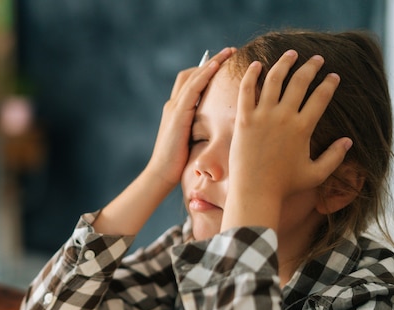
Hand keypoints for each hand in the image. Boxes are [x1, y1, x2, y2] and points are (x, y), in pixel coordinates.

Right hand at [146, 47, 234, 187]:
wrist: (161, 174)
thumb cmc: (178, 164)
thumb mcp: (191, 142)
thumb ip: (201, 130)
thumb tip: (221, 129)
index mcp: (177, 111)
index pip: (191, 82)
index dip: (207, 70)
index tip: (225, 63)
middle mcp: (174, 105)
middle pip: (192, 73)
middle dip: (212, 61)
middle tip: (231, 51)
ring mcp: (174, 108)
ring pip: (194, 77)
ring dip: (212, 62)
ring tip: (229, 52)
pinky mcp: (178, 114)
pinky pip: (192, 88)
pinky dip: (204, 75)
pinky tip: (217, 66)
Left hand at [228, 50, 351, 208]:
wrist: (254, 192)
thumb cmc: (284, 185)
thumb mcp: (315, 174)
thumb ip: (335, 157)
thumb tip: (348, 141)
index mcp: (303, 128)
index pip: (321, 97)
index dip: (330, 83)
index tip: (333, 76)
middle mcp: (284, 117)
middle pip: (301, 81)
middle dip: (311, 66)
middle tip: (316, 59)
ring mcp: (263, 116)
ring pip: (275, 79)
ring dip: (285, 63)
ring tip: (291, 54)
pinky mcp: (244, 119)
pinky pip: (247, 90)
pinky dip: (252, 74)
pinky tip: (257, 65)